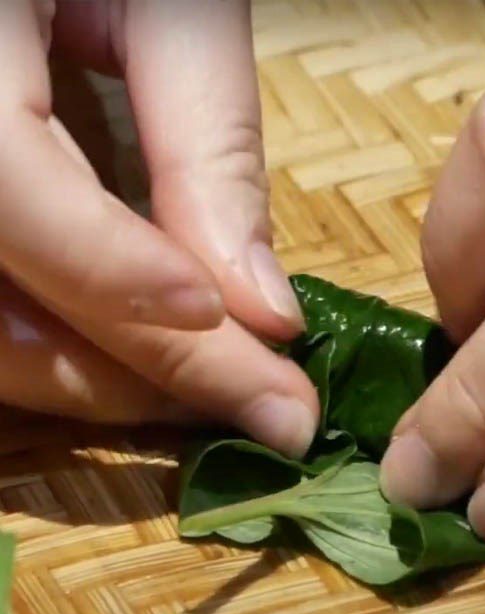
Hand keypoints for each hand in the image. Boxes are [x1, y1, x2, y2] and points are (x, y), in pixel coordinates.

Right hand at [0, 0, 317, 456]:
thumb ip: (207, 147)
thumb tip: (264, 310)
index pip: (7, 193)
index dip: (125, 280)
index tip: (259, 340)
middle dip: (136, 373)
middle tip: (263, 401)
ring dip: (102, 376)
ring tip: (217, 379)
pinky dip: (64, 339)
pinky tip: (146, 339)